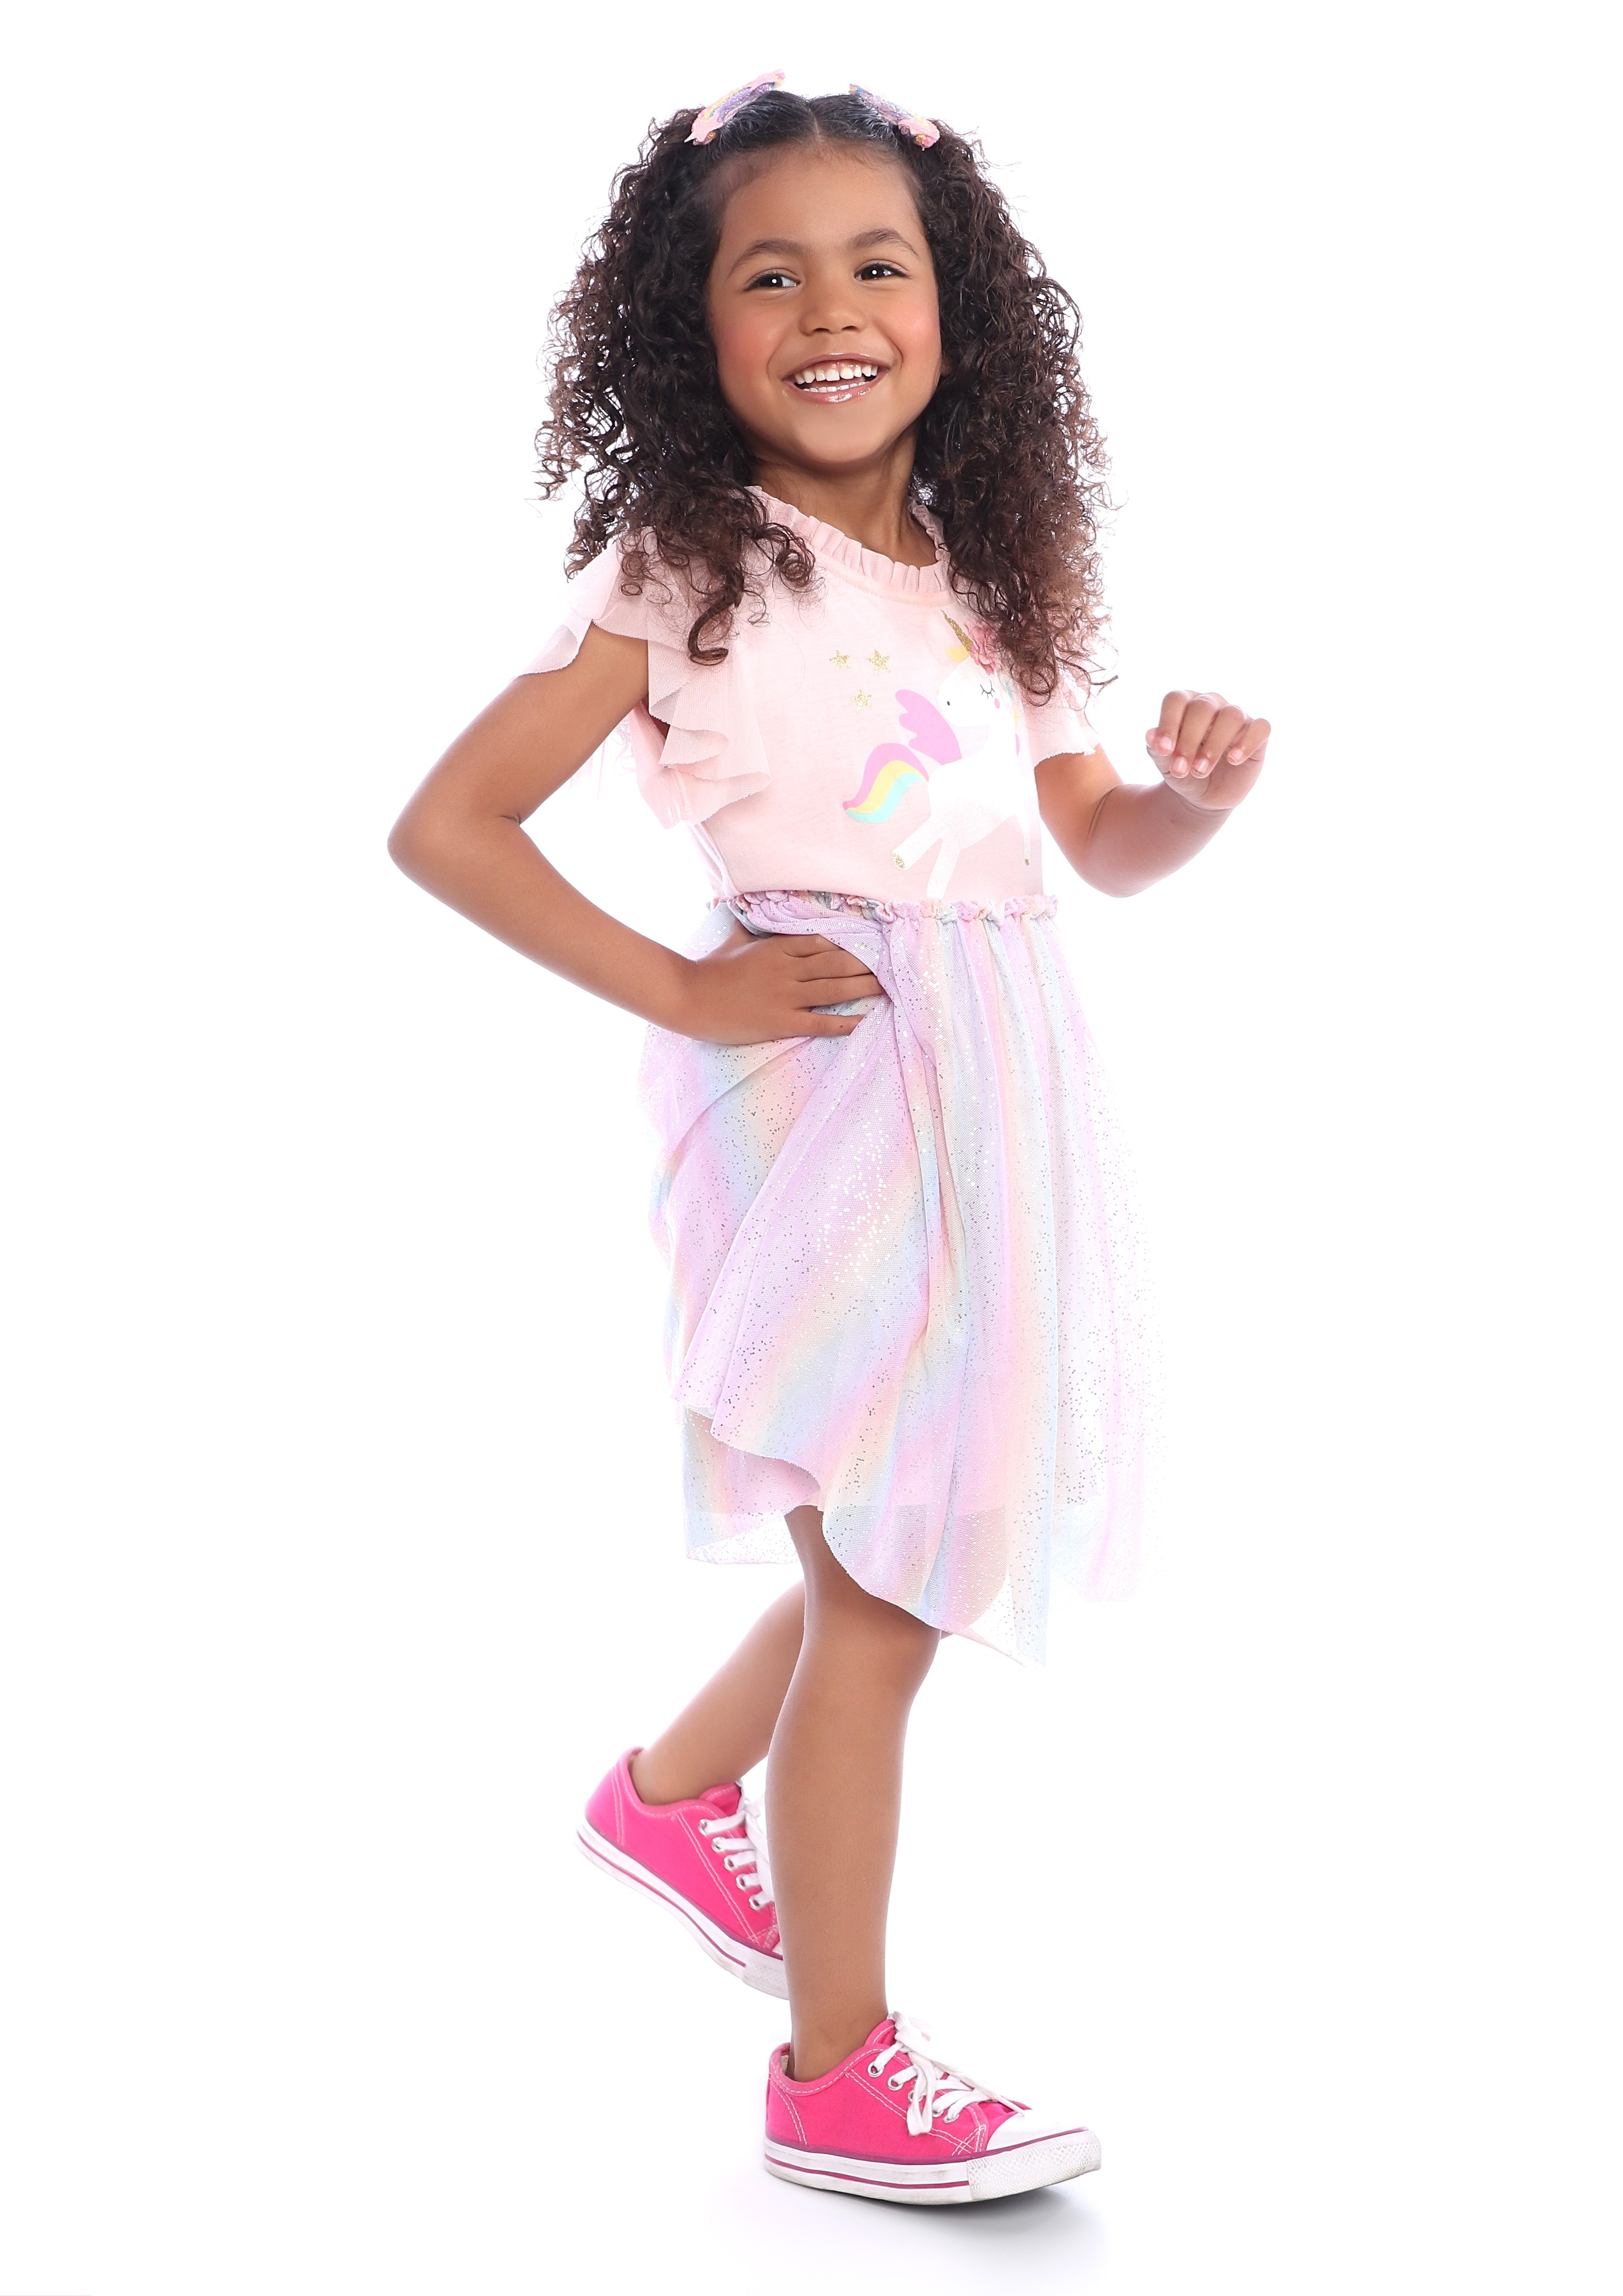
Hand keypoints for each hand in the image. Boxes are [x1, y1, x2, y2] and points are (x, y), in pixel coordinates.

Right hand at [677, 922, 885, 1044]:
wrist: (689, 998)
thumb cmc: (709, 969)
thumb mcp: (733, 940)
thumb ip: (748, 925)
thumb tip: (747, 906)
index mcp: (777, 947)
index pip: (823, 941)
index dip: (851, 943)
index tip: (872, 944)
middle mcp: (788, 968)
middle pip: (837, 963)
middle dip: (866, 965)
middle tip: (890, 967)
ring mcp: (786, 995)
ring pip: (836, 988)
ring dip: (864, 988)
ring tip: (887, 988)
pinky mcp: (782, 1021)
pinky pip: (821, 1021)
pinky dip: (845, 1021)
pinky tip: (864, 1021)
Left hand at [1145, 691, 1270, 810]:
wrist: (1203, 797)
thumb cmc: (1182, 772)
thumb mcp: (1166, 764)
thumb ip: (1158, 749)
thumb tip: (1150, 734)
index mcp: (1186, 705)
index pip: (1176, 700)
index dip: (1168, 723)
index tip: (1163, 750)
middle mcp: (1212, 704)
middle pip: (1202, 707)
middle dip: (1189, 740)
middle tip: (1180, 769)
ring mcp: (1237, 717)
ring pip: (1231, 716)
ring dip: (1214, 745)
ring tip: (1200, 771)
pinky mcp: (1257, 734)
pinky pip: (1260, 728)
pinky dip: (1247, 742)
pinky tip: (1233, 760)